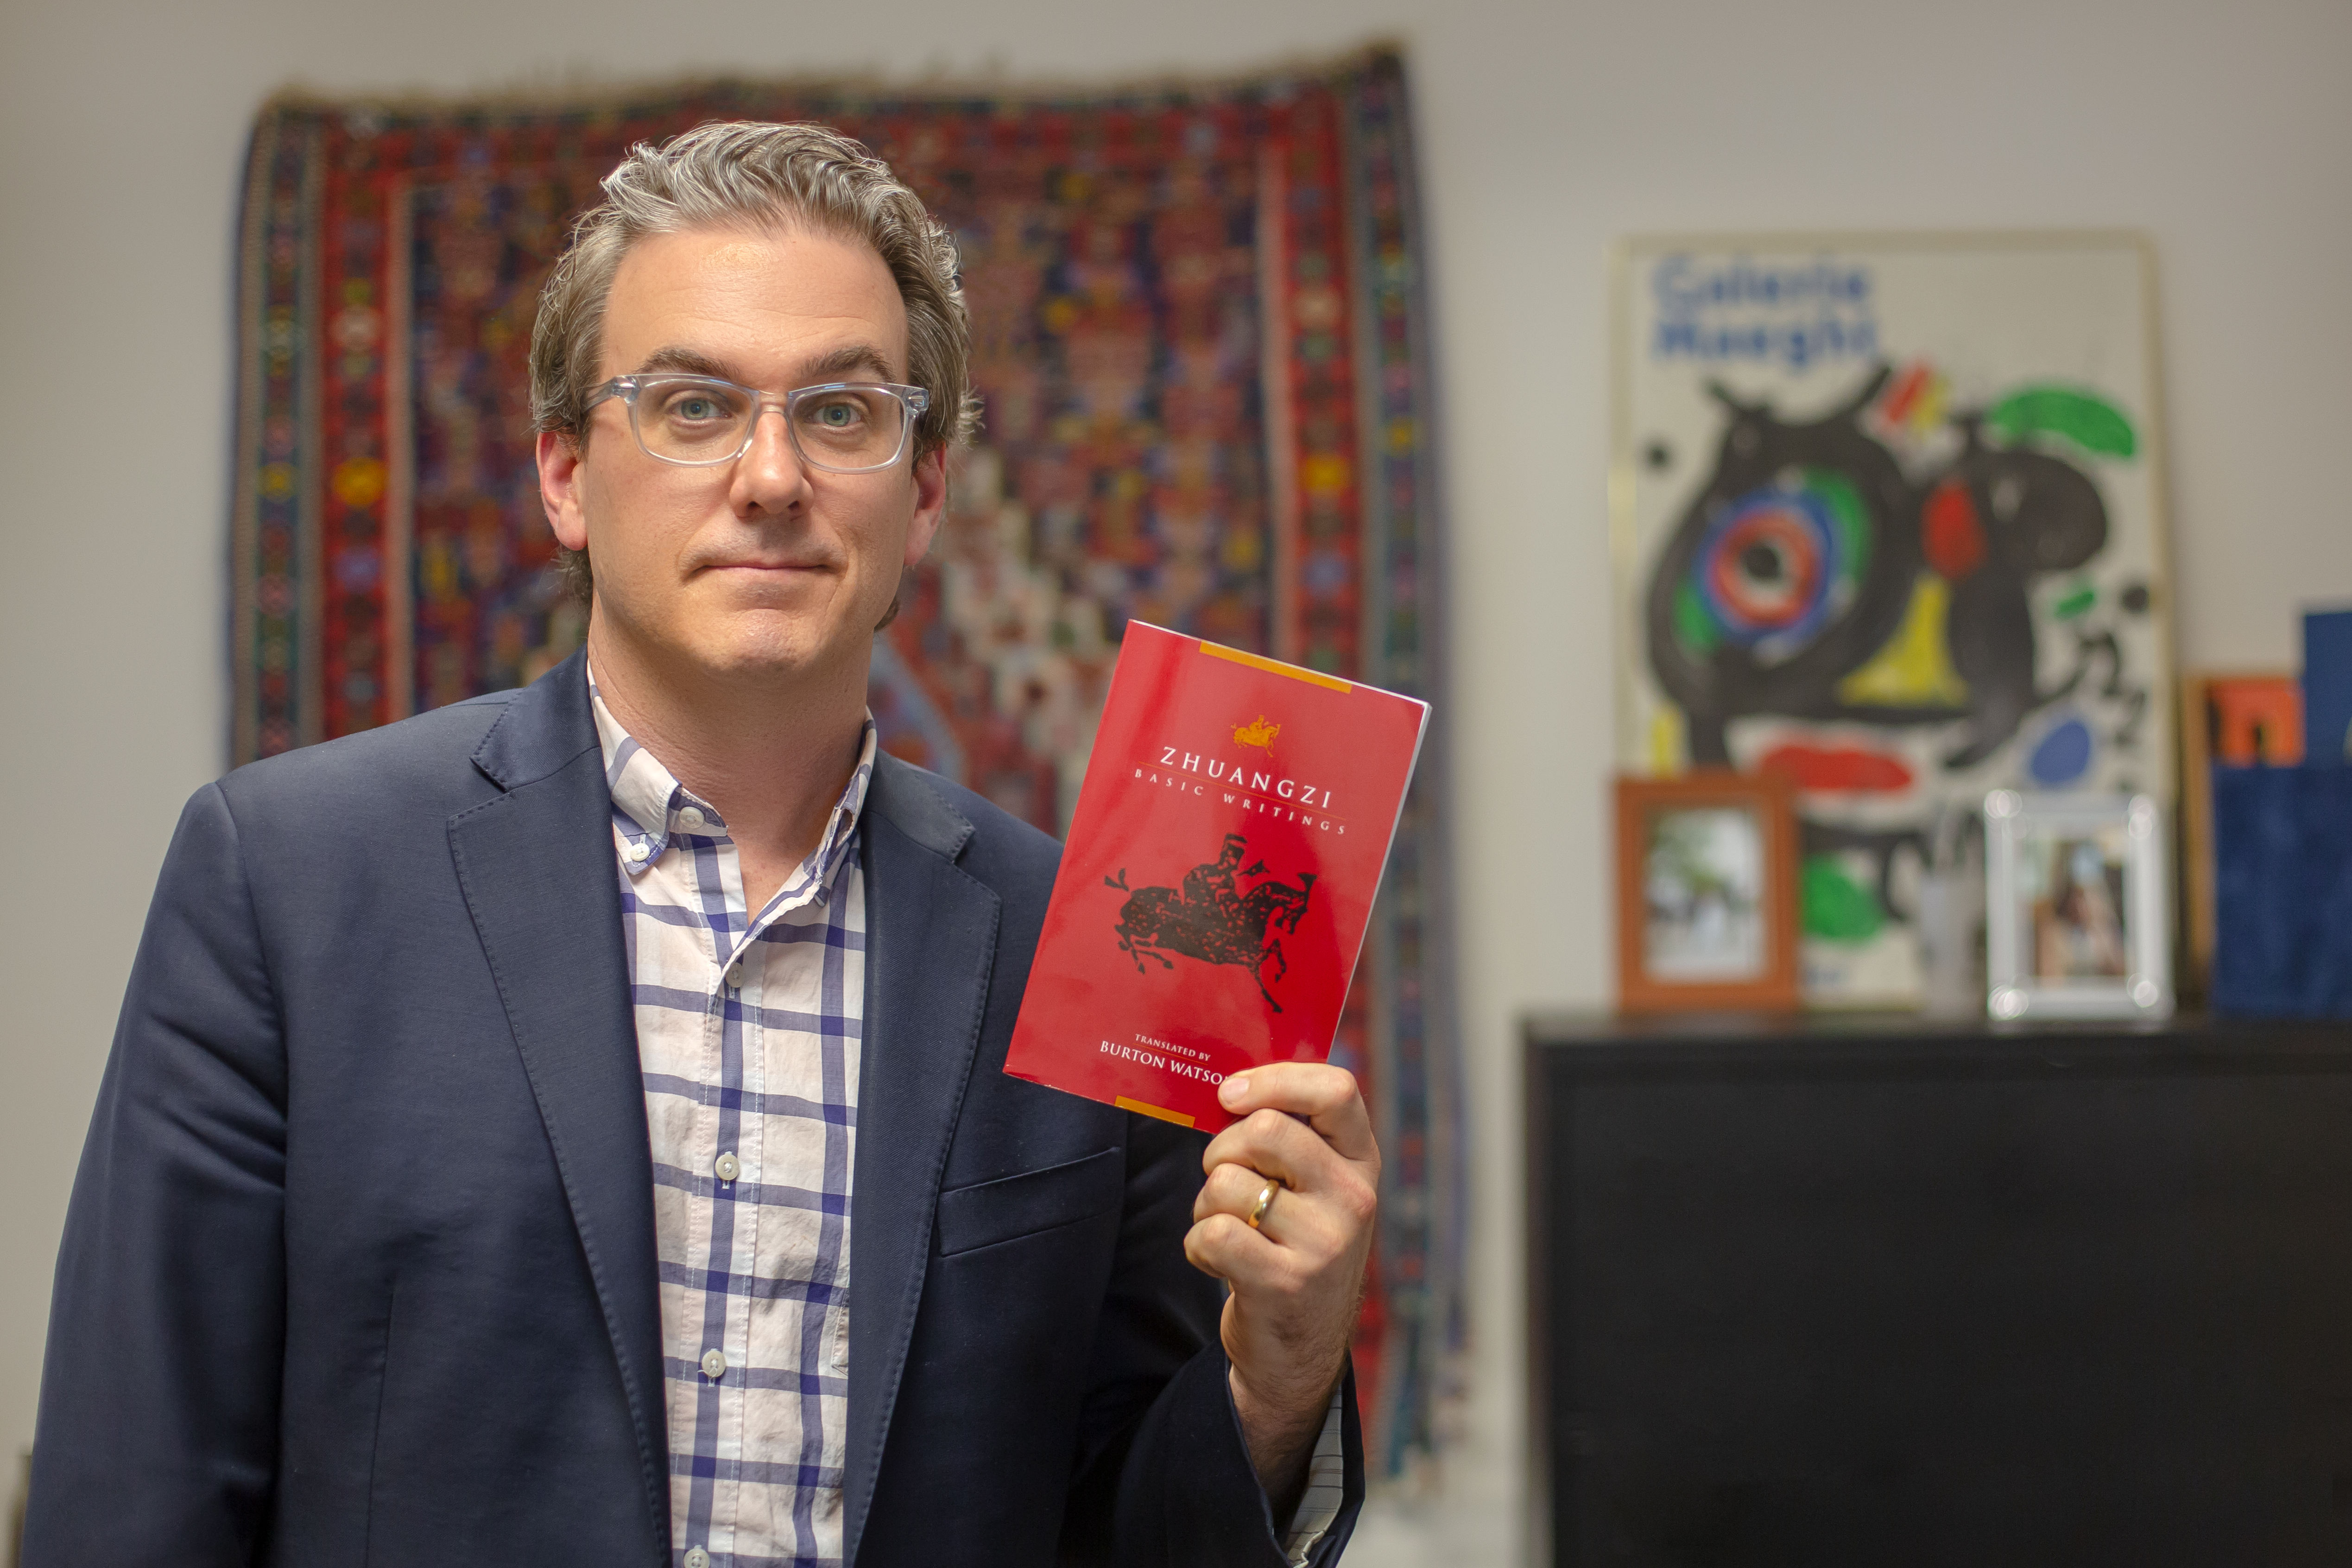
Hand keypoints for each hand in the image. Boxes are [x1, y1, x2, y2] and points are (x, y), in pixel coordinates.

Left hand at [1183, 1061, 1378, 1506]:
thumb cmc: (1294, 1249)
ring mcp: (1324, 1244)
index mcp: (1361, 1164)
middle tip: (1222, 1177)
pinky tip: (1218, 1261)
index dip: (1275, 1079)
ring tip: (1227, 1228)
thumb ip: (1291, 1137)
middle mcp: (1353, 1200)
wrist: (1300, 1352)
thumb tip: (1231, 1085)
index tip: (1232, 1094)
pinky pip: (1212, 1232)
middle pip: (1266, 1131)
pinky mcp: (1285, 1284)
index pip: (1337, 1090)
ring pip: (1228, 1183)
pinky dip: (1198, 1245)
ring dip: (1206, 1204)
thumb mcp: (1316, 1190)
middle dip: (1222, 1149)